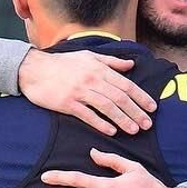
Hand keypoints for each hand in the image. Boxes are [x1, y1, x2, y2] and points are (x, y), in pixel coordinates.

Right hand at [16, 50, 156, 135]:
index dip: (141, 97)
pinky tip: (111, 131)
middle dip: (136, 112)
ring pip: (107, 107)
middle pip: (119, 98)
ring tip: (134, 131)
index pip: (126, 84)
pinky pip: (88, 116)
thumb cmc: (62, 63)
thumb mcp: (88, 56)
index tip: (152, 108)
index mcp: (99, 68)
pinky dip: (101, 123)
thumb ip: (111, 62)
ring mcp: (80, 92)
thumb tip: (131, 65)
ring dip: (123, 120)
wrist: (34, 69)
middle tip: (147, 124)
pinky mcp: (68, 104)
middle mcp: (92, 79)